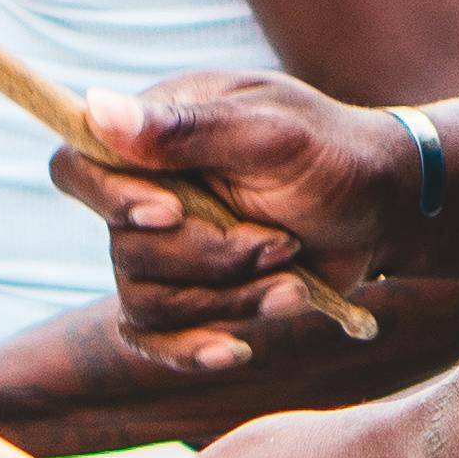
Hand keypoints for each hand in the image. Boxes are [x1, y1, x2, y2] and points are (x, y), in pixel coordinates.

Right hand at [59, 69, 410, 357]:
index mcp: (153, 136)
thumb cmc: (331, 154)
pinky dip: (196, 349)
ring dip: (227, 299)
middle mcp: (145, 193)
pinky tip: (237, 348)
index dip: (110, 199)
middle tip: (281, 243)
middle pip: (125, 250)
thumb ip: (188, 128)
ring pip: (147, 302)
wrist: (380, 210)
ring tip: (290, 279)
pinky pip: (156, 340)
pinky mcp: (188, 296)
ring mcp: (164, 250)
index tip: (172, 212)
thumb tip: (96, 108)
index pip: (78, 166)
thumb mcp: (271, 132)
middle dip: (211, 258)